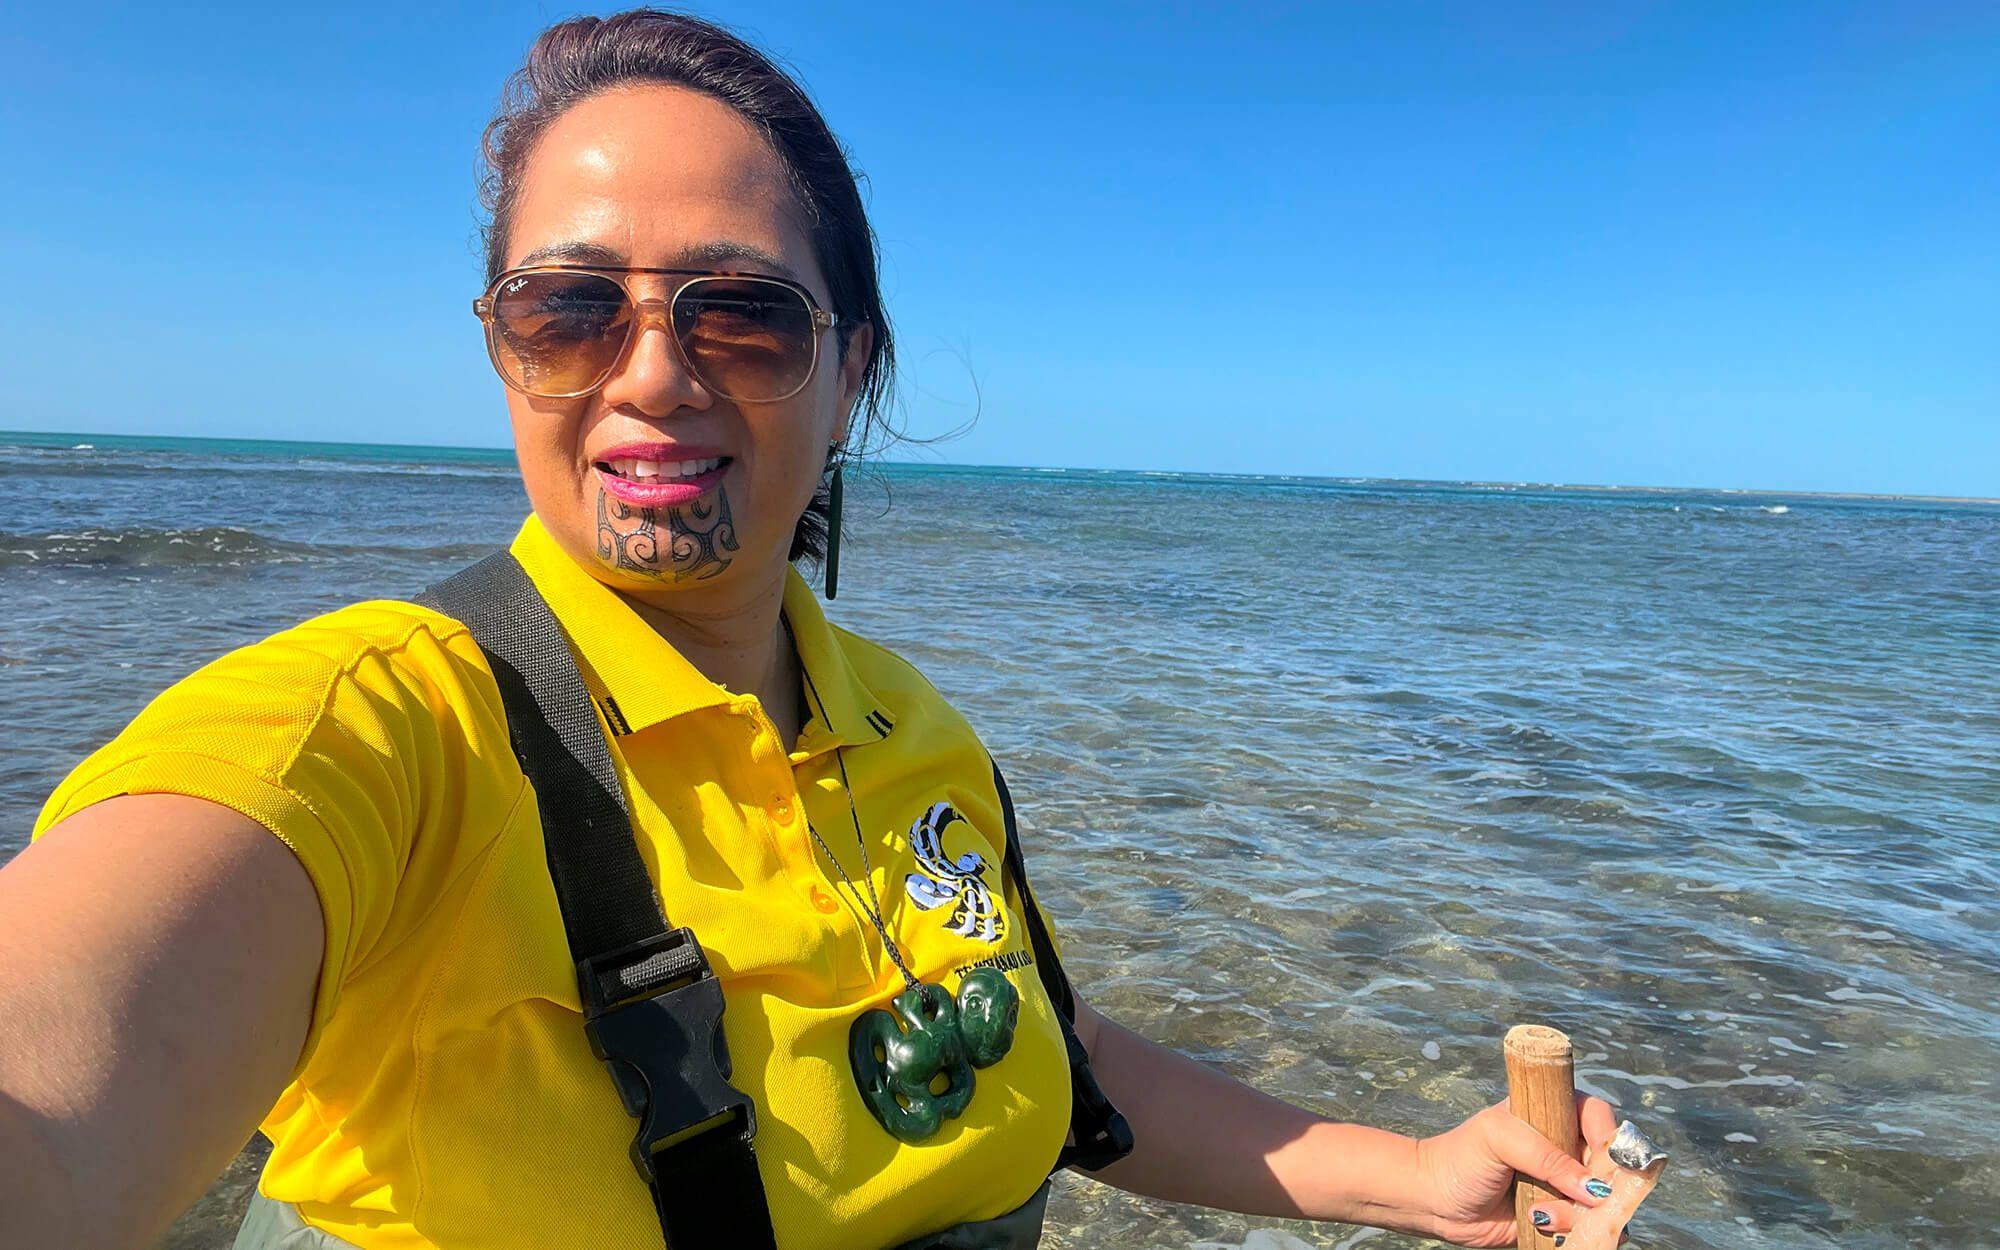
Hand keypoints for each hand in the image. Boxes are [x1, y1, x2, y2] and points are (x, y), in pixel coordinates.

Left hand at [1409, 1094, 1618, 1246]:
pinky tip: (1546, 1227)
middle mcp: (1562, 1147)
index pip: (1597, 1115)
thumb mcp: (1499, 1140)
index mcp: (1548, 1113)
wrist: (1434, 1202)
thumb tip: (1594, 1188)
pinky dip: (1579, 1231)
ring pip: (1603, 1200)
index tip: (1599, 1160)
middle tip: (1576, 1197)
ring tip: (1541, 1215)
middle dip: (1597, 1185)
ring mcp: (1563, 1183)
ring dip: (1580, 1213)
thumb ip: (1547, 1157)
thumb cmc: (1459, 1158)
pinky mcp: (1560, 1215)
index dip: (1607, 1137)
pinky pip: (1590, 1226)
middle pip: (1609, 1162)